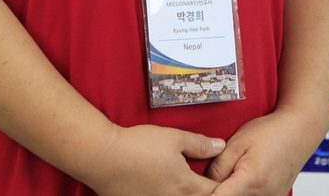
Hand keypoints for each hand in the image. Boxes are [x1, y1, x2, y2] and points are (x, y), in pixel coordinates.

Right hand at [87, 124, 225, 195]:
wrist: (104, 159)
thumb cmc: (139, 146)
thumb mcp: (173, 137)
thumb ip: (199, 144)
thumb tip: (220, 146)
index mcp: (187, 186)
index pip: (215, 191)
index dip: (222, 182)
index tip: (224, 175)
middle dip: (206, 191)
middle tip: (204, 179)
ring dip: (187, 193)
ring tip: (183, 181)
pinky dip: (169, 194)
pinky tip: (163, 184)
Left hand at [204, 109, 319, 194]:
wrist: (299, 131)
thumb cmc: (270, 132)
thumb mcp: (238, 142)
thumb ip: (219, 165)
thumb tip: (204, 182)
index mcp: (251, 180)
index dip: (206, 194)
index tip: (194, 190)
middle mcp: (263, 195)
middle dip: (217, 191)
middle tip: (209, 177)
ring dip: (230, 191)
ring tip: (228, 174)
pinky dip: (242, 191)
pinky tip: (239, 177)